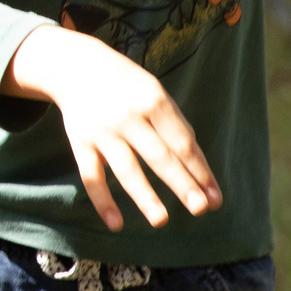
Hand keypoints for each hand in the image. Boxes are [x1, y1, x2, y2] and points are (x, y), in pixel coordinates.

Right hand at [8, 24, 220, 230]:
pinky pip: (91, 176)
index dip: (200, 171)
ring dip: (144, 196)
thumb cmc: (127, 86)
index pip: (182, 143)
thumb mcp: (154, 93)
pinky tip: (117, 224)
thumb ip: (176, 128)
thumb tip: (200, 171)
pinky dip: (102, 201)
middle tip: (200, 209)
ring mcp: (102, 130)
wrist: (74, 66)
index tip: (215, 199)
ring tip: (162, 221)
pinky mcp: (80, 141)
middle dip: (181, 184)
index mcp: (153, 101)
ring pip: (126, 169)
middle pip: (159, 156)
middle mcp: (128, 116)